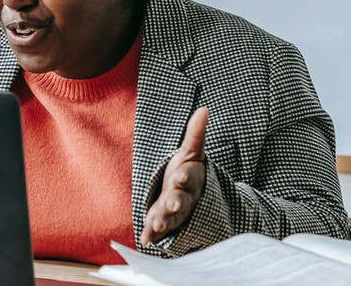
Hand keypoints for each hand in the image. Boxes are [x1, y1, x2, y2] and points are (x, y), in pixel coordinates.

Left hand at [140, 107, 208, 245]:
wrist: (186, 194)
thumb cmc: (186, 171)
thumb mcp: (190, 151)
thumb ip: (195, 133)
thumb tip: (205, 109)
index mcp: (188, 179)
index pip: (188, 177)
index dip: (184, 177)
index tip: (179, 176)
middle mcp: (183, 197)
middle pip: (181, 200)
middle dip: (176, 203)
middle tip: (171, 204)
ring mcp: (173, 212)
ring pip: (170, 218)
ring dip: (164, 221)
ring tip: (158, 225)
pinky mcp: (163, 221)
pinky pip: (157, 229)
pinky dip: (151, 235)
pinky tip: (145, 240)